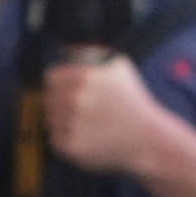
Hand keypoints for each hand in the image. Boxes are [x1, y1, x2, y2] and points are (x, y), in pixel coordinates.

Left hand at [37, 50, 167, 177]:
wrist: (147, 138)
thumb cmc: (134, 103)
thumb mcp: (119, 67)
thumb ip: (94, 54)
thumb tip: (69, 50)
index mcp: (84, 77)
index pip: (50, 78)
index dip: (56, 85)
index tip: (63, 92)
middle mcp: (76, 99)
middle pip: (48, 100)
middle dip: (59, 105)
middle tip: (75, 112)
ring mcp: (72, 124)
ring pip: (51, 121)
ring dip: (61, 123)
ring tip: (83, 126)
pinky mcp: (72, 146)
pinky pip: (55, 140)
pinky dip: (65, 141)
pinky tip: (84, 139)